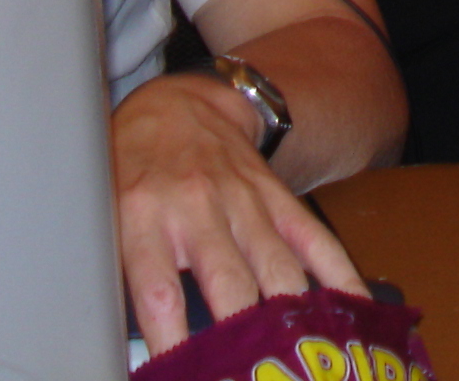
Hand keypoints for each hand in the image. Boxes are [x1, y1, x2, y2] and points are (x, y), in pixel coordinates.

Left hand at [111, 71, 366, 355]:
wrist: (178, 105)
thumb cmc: (132, 170)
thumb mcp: (105, 214)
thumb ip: (115, 272)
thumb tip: (123, 343)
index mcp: (143, 215)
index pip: (159, 292)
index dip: (172, 343)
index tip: (180, 376)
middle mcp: (197, 207)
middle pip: (229, 283)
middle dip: (243, 338)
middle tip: (249, 373)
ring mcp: (245, 201)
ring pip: (277, 269)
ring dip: (290, 320)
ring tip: (300, 357)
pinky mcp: (278, 197)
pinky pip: (315, 241)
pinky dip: (339, 278)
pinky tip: (352, 311)